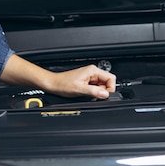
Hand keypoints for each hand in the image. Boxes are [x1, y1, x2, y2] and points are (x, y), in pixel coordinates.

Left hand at [0, 54, 115, 99]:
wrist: (53, 84)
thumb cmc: (62, 84)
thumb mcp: (79, 89)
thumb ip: (94, 92)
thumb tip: (105, 94)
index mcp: (92, 70)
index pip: (111, 78)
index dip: (109, 88)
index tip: (103, 95)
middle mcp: (92, 72)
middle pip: (107, 82)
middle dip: (103, 91)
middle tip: (93, 95)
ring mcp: (89, 76)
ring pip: (102, 85)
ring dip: (97, 92)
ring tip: (86, 93)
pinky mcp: (86, 81)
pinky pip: (95, 87)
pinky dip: (93, 92)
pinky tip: (85, 93)